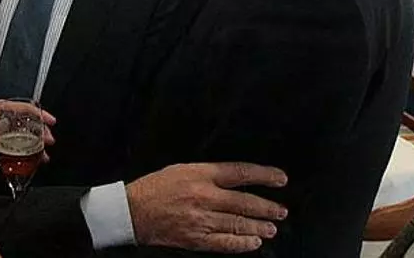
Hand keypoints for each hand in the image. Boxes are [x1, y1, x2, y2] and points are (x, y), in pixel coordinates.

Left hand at [0, 100, 55, 161]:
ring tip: (43, 155)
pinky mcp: (4, 137)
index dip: (41, 114)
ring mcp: (6, 127)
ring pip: (27, 134)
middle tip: (48, 141)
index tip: (51, 121)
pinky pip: (19, 142)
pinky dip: (27, 150)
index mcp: (3, 108)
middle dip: (42, 132)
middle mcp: (7, 117)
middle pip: (31, 122)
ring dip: (36, 144)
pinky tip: (31, 158)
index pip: (27, 108)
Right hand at [126, 162, 287, 252]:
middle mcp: (203, 196)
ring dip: (259, 227)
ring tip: (271, 228)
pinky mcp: (195, 238)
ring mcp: (201, 219)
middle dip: (267, 207)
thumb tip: (237, 179)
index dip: (264, 175)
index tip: (280, 179)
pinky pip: (225, 243)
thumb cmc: (154, 187)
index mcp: (200, 174)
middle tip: (281, 210)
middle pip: (245, 201)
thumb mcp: (181, 169)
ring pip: (238, 224)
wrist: (132, 210)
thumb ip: (208, 173)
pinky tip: (253, 243)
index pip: (240, 173)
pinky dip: (242, 244)